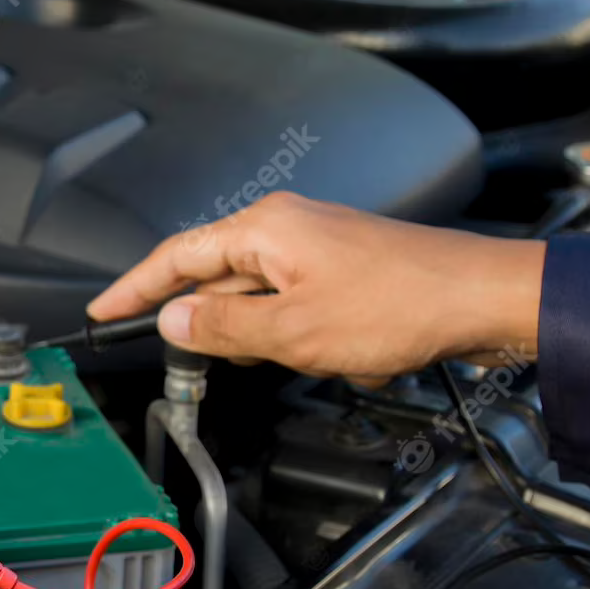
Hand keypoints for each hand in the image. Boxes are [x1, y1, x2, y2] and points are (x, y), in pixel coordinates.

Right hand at [87, 192, 545, 378]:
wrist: (484, 299)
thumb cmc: (400, 305)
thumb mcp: (293, 331)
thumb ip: (223, 327)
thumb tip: (173, 320)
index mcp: (264, 229)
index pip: (176, 257)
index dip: (134, 288)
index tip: (105, 311)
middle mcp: (286, 226)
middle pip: (215, 276)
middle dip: (210, 324)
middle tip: (194, 361)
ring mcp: (317, 245)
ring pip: (258, 296)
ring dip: (263, 336)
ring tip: (290, 360)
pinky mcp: (344, 267)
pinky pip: (295, 302)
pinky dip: (298, 334)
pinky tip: (330, 356)